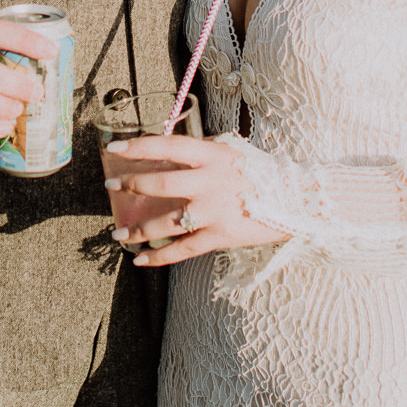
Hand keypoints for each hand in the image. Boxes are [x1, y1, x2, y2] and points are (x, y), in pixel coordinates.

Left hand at [102, 133, 288, 266]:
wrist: (296, 200)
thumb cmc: (261, 172)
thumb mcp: (232, 152)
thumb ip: (203, 153)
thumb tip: (169, 152)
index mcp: (211, 155)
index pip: (167, 146)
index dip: (138, 146)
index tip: (114, 148)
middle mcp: (209, 181)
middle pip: (159, 183)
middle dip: (129, 185)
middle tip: (110, 186)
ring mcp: (213, 210)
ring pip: (165, 222)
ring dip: (137, 229)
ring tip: (117, 233)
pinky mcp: (220, 236)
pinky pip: (182, 250)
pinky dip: (159, 257)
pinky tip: (141, 260)